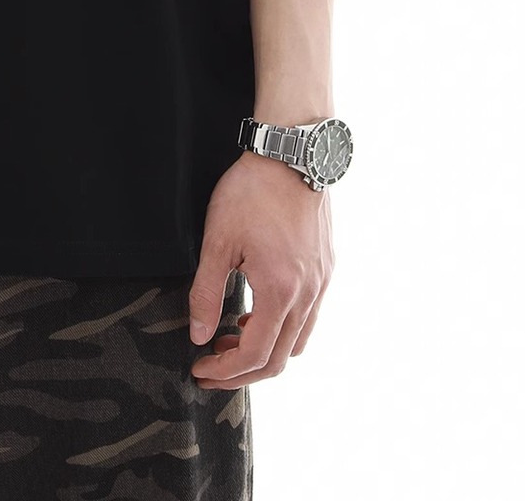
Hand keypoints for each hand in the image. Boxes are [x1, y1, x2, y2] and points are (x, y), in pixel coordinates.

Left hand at [187, 150, 334, 388]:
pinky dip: (283, 328)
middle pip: (280, 359)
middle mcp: (308, 294)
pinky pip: (308, 317)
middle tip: (212, 367)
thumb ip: (207, 292)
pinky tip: (258, 311)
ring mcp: (321, 282)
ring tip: (231, 339)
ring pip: (298, 341)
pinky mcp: (325, 268)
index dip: (225, 371)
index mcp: (281, 291)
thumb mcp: (218, 241)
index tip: (200, 369)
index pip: (255, 355)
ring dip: (266, 351)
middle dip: (243, 372)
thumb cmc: (252, 191)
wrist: (290, 152)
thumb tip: (199, 335)